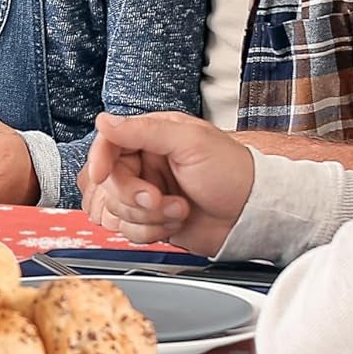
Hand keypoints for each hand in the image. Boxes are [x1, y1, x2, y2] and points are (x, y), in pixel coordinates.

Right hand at [80, 111, 254, 256]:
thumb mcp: (190, 142)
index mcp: (150, 137)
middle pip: (107, 183)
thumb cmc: (232, 172)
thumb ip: (143, 131)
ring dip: (145, 216)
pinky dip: (149, 231)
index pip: (107, 144)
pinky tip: (175, 222)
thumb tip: (105, 121)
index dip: (99, 160)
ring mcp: (145, 194)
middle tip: (159, 198)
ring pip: (113, 210)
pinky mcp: (150, 220)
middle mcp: (143, 165)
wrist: (253, 215)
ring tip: (177, 209)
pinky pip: (126, 231)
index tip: (101, 175)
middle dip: (133, 197)